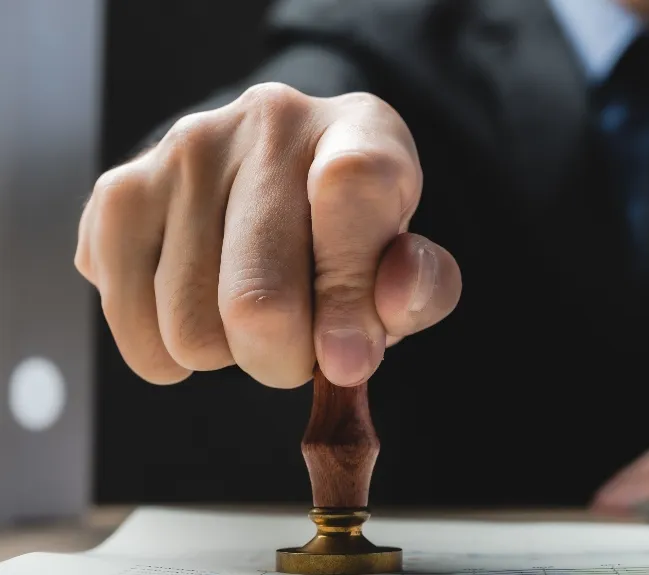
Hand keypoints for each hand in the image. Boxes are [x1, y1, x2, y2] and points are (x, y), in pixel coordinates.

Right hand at [75, 84, 461, 387]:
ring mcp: (184, 151)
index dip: (349, 294)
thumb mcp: (406, 258)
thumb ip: (421, 291)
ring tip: (254, 312)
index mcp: (362, 129)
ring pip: (192, 330)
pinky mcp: (119, 191)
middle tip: (303, 348)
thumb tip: (367, 331)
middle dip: (287, 359)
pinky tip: (201, 312)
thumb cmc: (352, 234)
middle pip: (258, 299)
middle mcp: (269, 122)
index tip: (349, 362)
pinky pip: (135, 329)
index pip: (353, 189)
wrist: (276, 180)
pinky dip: (170, 356)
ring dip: (230, 355)